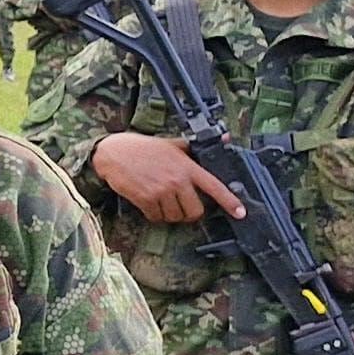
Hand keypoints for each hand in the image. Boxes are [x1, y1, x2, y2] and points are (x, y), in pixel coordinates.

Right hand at [93, 132, 243, 224]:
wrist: (113, 152)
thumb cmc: (143, 148)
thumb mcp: (172, 144)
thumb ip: (196, 146)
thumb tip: (226, 137)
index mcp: (187, 167)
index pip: (214, 186)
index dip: (229, 202)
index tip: (240, 213)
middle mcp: (177, 180)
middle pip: (195, 211)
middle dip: (189, 213)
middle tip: (182, 207)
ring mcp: (161, 191)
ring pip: (175, 216)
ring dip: (170, 214)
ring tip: (162, 202)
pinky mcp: (145, 199)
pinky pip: (156, 217)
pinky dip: (154, 215)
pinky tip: (149, 204)